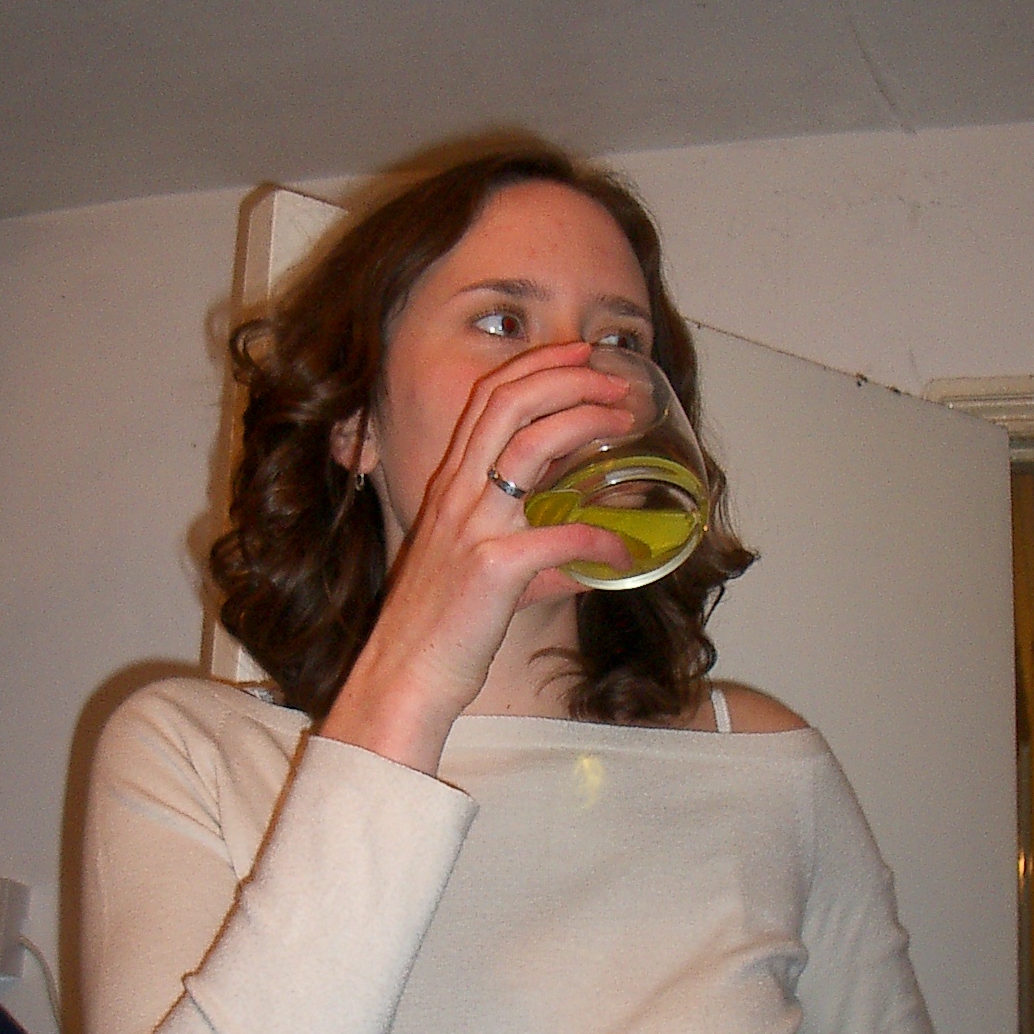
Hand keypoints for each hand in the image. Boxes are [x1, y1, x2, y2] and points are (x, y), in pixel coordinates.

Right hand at [322, 343, 635, 770]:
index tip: (582, 355)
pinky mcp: (492, 569)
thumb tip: (591, 564)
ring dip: (585, 421)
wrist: (405, 677)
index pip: (489, 400)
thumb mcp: (483, 577)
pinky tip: (627, 552)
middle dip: (568, 375)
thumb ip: (536, 560)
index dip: (538, 366)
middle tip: (616, 375)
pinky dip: (602, 538)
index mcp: (450, 488)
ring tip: (626, 418)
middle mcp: (456, 495)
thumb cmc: (441, 630)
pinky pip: (561, 537)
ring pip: (531, 446)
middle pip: (509, 403)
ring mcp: (473, 528)